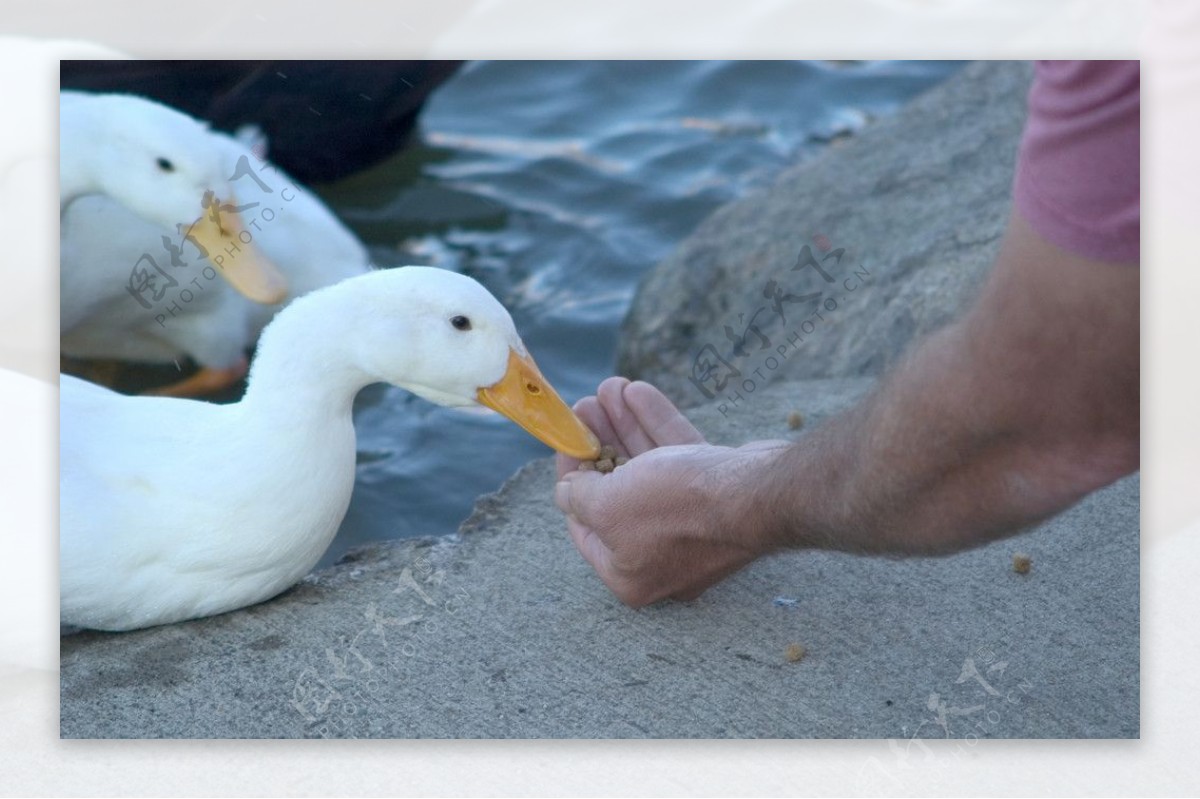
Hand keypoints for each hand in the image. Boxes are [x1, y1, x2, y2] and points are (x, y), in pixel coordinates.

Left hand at [554, 377, 788, 606]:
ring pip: (648, 469)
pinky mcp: (717, 495)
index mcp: (630, 574)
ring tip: (608, 388)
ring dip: (625, 425)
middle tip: (585, 408)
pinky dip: (656, 425)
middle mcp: (661, 555)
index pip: (585, 527)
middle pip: (617, 492)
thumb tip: (567, 493)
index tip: (567, 444)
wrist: (759, 496)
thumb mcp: (607, 506)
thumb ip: (578, 498)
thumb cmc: (679, 510)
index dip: (570, 480)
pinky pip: (677, 459)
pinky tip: (637, 391)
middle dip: (601, 442)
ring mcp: (693, 526)